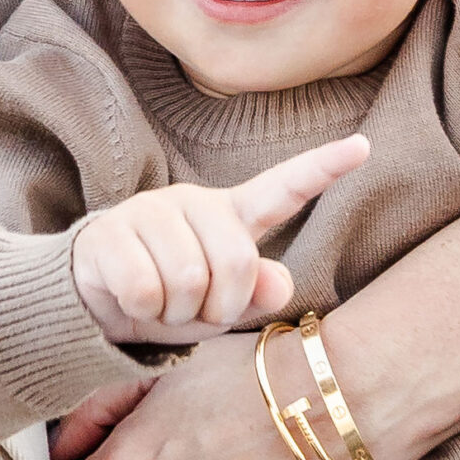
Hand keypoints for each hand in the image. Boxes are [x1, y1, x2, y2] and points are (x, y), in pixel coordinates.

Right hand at [70, 137, 367, 342]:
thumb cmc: (172, 297)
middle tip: (196, 310)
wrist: (96, 298)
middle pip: (237, 261)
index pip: (282, 190)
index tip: (364, 146)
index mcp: (229, 215)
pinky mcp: (110, 232)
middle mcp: (193, 202)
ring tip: (163, 304)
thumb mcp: (219, 303)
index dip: (323, 169)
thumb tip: (280, 285)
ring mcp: (149, 212)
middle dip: (220, 306)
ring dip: (178, 313)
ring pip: (189, 280)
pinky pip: (145, 290)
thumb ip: (255, 293)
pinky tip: (133, 300)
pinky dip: (144, 312)